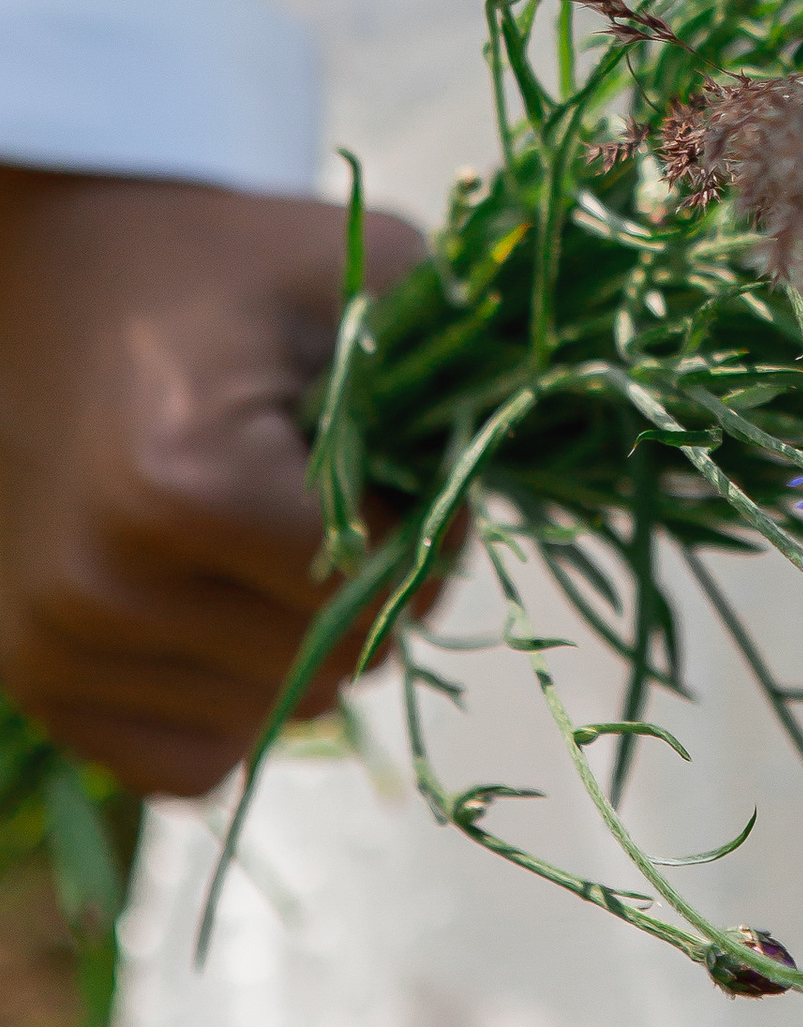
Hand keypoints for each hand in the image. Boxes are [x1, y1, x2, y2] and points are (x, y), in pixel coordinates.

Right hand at [0, 169, 423, 797]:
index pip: (375, 590)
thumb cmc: (222, 271)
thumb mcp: (354, 268)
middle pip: (327, 665)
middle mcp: (100, 584)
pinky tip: (222, 600)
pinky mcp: (32, 680)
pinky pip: (192, 758)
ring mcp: (52, 644)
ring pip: (273, 716)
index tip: (414, 469)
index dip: (428, 532)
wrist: (61, 276)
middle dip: (373, 591)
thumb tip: (529, 445)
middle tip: (350, 502)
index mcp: (181, 486)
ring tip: (274, 535)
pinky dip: (232, 696)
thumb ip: (453, 356)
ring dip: (305, 641)